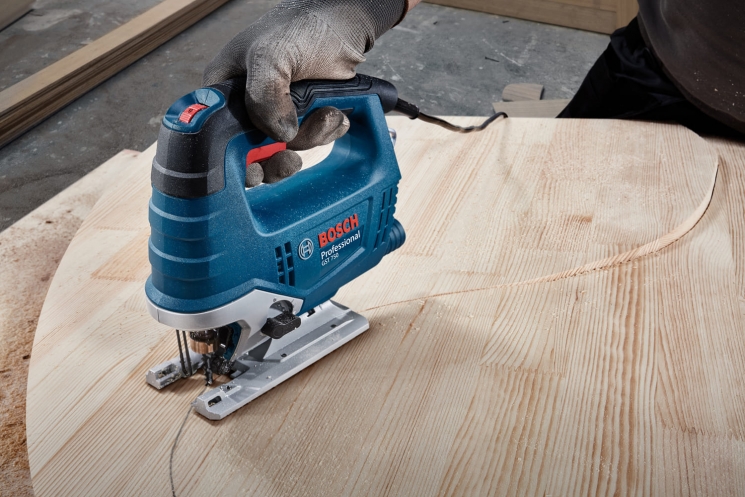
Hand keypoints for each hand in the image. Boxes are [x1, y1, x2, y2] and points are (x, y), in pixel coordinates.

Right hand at [203, 0, 406, 184]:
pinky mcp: (304, 118)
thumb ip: (265, 95)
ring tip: (328, 113)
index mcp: (225, 91)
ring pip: (287, 149)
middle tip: (291, 156)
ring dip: (312, 137)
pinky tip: (335, 113)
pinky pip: (312, 141)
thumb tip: (280, 134)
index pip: (216, 138)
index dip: (233, 158)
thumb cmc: (302, 27)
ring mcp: (277, 114)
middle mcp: (248, 106)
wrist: (347, 23)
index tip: (254, 167)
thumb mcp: (273, 54)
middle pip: (253, 153)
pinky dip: (327, 133)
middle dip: (279, 154)